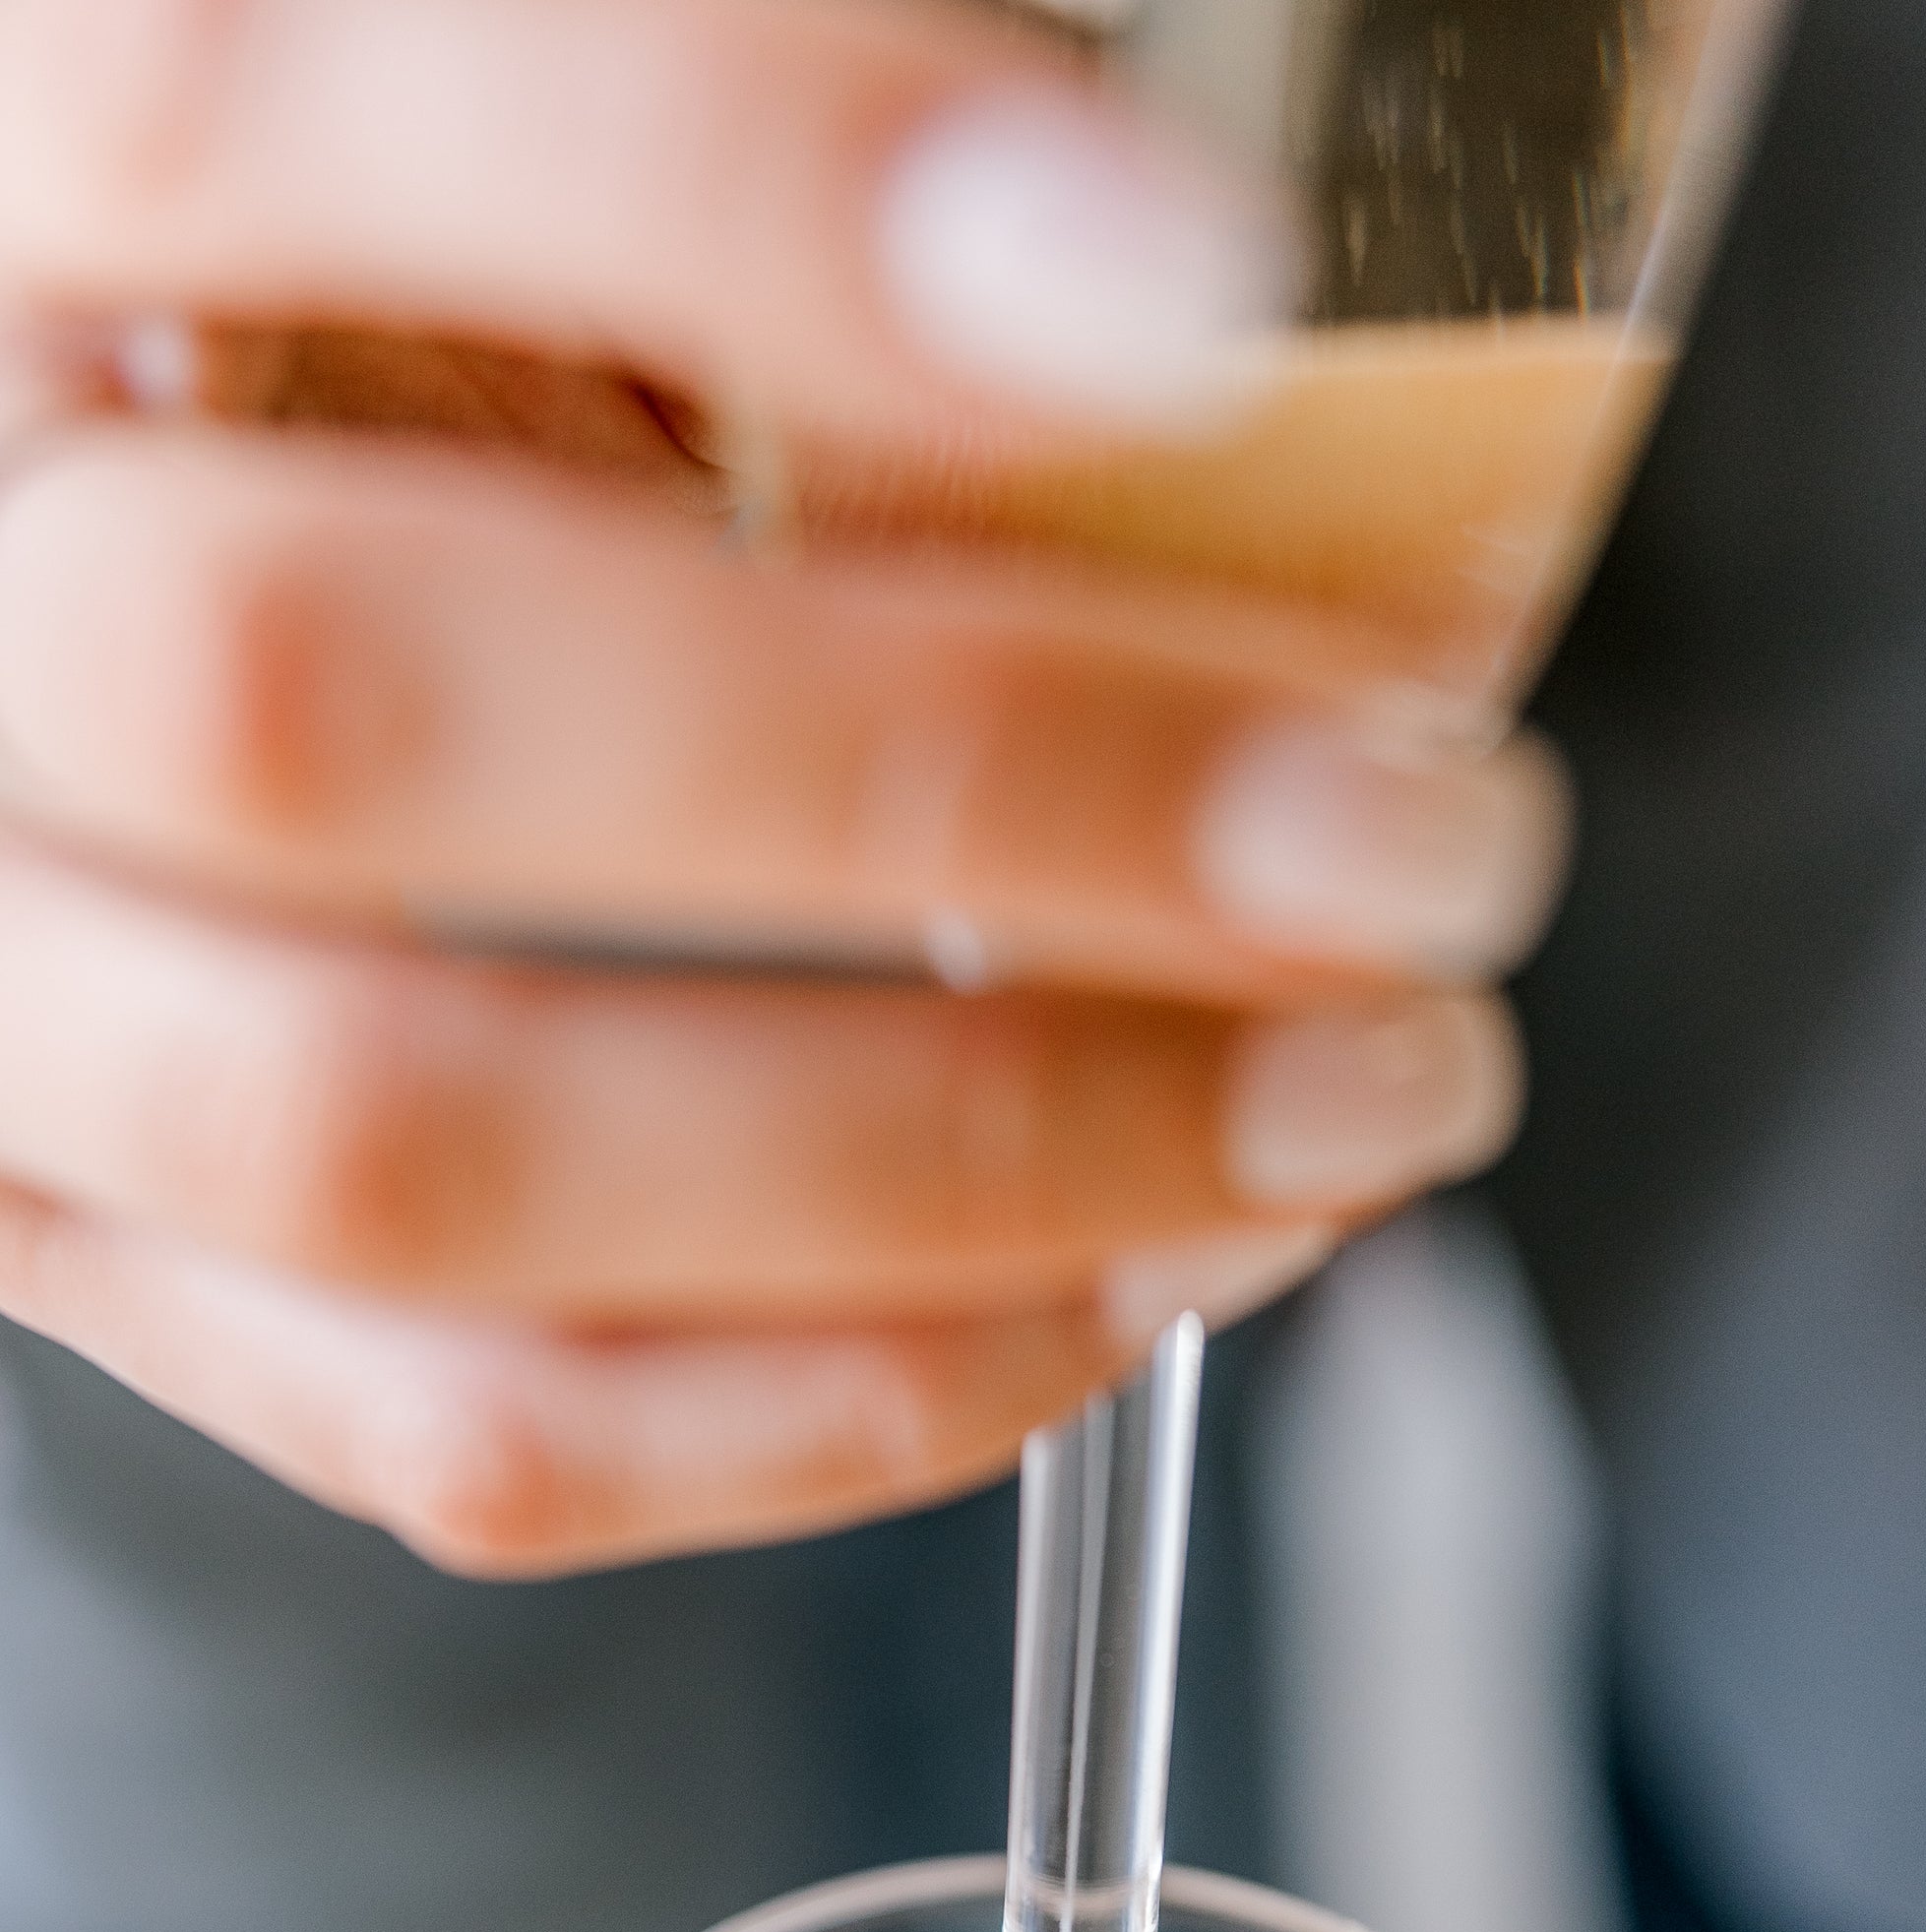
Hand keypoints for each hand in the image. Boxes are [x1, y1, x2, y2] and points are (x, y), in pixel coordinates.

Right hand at [0, 0, 1566, 1576]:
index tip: (1185, 304)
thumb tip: (1203, 298)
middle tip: (1414, 832)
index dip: (723, 186)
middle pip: (331, 704)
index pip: (262, 104)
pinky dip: (843, 1400)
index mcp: (13, 208)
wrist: (107, 610)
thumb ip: (720, 169)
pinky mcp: (117, 1273)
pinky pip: (462, 1433)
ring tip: (1346, 1106)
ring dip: (958, 1165)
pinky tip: (1128, 1289)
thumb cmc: (380, 356)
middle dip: (948, 788)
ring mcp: (9, 1004)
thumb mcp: (494, 164)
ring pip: (399, 1146)